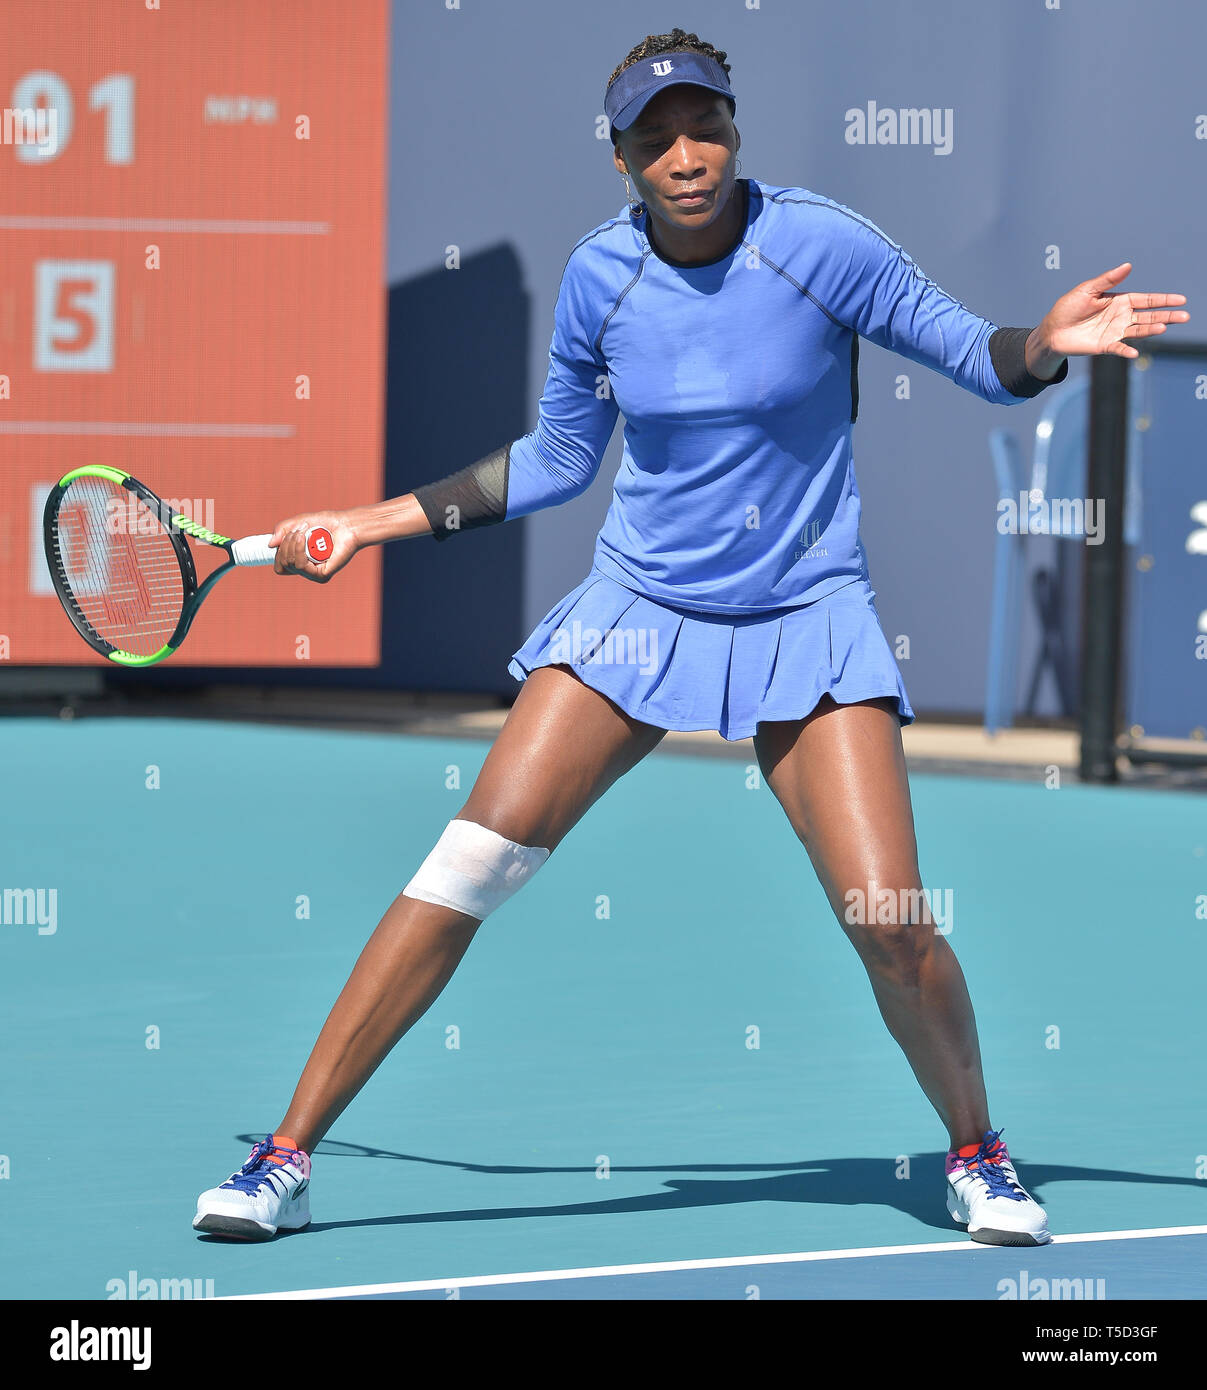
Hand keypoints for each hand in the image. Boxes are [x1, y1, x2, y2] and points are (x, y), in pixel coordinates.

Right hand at [268, 510, 359, 582]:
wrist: (345, 525)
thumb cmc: (325, 523)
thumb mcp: (298, 523)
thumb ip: (282, 531)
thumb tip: (270, 545)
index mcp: (299, 561)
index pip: (280, 565)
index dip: (278, 551)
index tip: (288, 535)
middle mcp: (306, 570)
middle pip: (282, 564)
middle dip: (285, 544)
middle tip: (299, 530)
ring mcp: (313, 573)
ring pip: (289, 564)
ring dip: (291, 544)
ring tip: (302, 532)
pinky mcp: (321, 575)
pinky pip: (300, 566)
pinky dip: (298, 550)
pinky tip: (304, 538)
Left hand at [1036, 263, 1188, 362]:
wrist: (1052, 330)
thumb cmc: (1068, 307)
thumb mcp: (1087, 290)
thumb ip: (1108, 280)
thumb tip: (1128, 266)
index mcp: (1120, 301)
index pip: (1147, 299)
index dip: (1164, 300)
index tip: (1181, 300)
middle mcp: (1121, 316)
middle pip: (1149, 315)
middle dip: (1167, 316)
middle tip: (1185, 316)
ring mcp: (1115, 332)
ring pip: (1138, 330)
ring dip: (1151, 329)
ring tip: (1164, 327)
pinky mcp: (1105, 346)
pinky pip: (1119, 348)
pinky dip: (1126, 350)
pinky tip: (1134, 352)